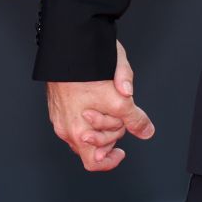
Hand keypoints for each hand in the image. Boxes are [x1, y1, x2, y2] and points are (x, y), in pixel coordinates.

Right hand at [46, 40, 153, 171]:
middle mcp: (69, 126)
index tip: (121, 153)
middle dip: (111, 136)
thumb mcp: (121, 90)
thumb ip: (134, 115)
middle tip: (120, 118)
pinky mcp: (56, 112)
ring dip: (99, 130)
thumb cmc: (89, 64)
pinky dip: (86, 124)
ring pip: (82, 140)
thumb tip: (145, 130)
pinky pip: (72, 129)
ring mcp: (61, 119)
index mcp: (83, 126)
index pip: (99, 158)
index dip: (113, 157)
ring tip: (108, 109)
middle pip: (93, 149)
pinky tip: (96, 108)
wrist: (68, 44)